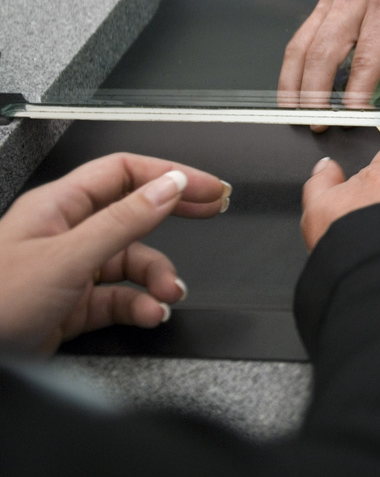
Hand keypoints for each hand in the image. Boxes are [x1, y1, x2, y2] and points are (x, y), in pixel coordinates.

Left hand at [0, 154, 229, 354]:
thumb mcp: (67, 258)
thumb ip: (124, 221)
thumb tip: (170, 186)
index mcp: (58, 206)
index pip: (125, 172)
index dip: (169, 174)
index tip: (208, 187)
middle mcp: (65, 233)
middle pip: (134, 211)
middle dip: (174, 215)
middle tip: (214, 213)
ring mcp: (68, 270)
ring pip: (131, 261)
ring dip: (158, 277)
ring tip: (169, 295)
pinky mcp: (71, 306)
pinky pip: (120, 298)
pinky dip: (141, 305)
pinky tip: (150, 314)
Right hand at [279, 0, 379, 118]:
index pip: (368, 53)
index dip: (358, 88)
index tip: (357, 116)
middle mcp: (353, 4)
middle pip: (325, 53)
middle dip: (317, 92)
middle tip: (319, 125)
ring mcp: (331, 5)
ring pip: (303, 47)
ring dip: (295, 83)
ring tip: (295, 114)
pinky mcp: (320, 6)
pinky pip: (299, 38)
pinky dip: (291, 66)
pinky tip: (292, 89)